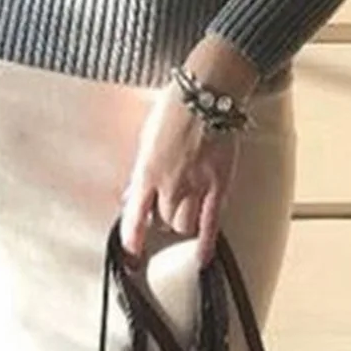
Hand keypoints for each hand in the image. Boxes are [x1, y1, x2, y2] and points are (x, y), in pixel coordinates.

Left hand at [121, 35, 259, 264]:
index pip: (134, 217)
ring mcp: (195, 186)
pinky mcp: (219, 185)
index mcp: (146, 170)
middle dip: (162, 217)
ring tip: (183, 210)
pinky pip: (211, 223)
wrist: (208, 92)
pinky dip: (205, 243)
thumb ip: (140, 172)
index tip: (131, 253)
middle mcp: (169, 183)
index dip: (132, 239)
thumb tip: (131, 197)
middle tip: (165, 206)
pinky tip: (201, 258)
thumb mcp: (146, 138)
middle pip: (162, 221)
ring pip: (184, 225)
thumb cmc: (174, 108)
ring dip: (181, 222)